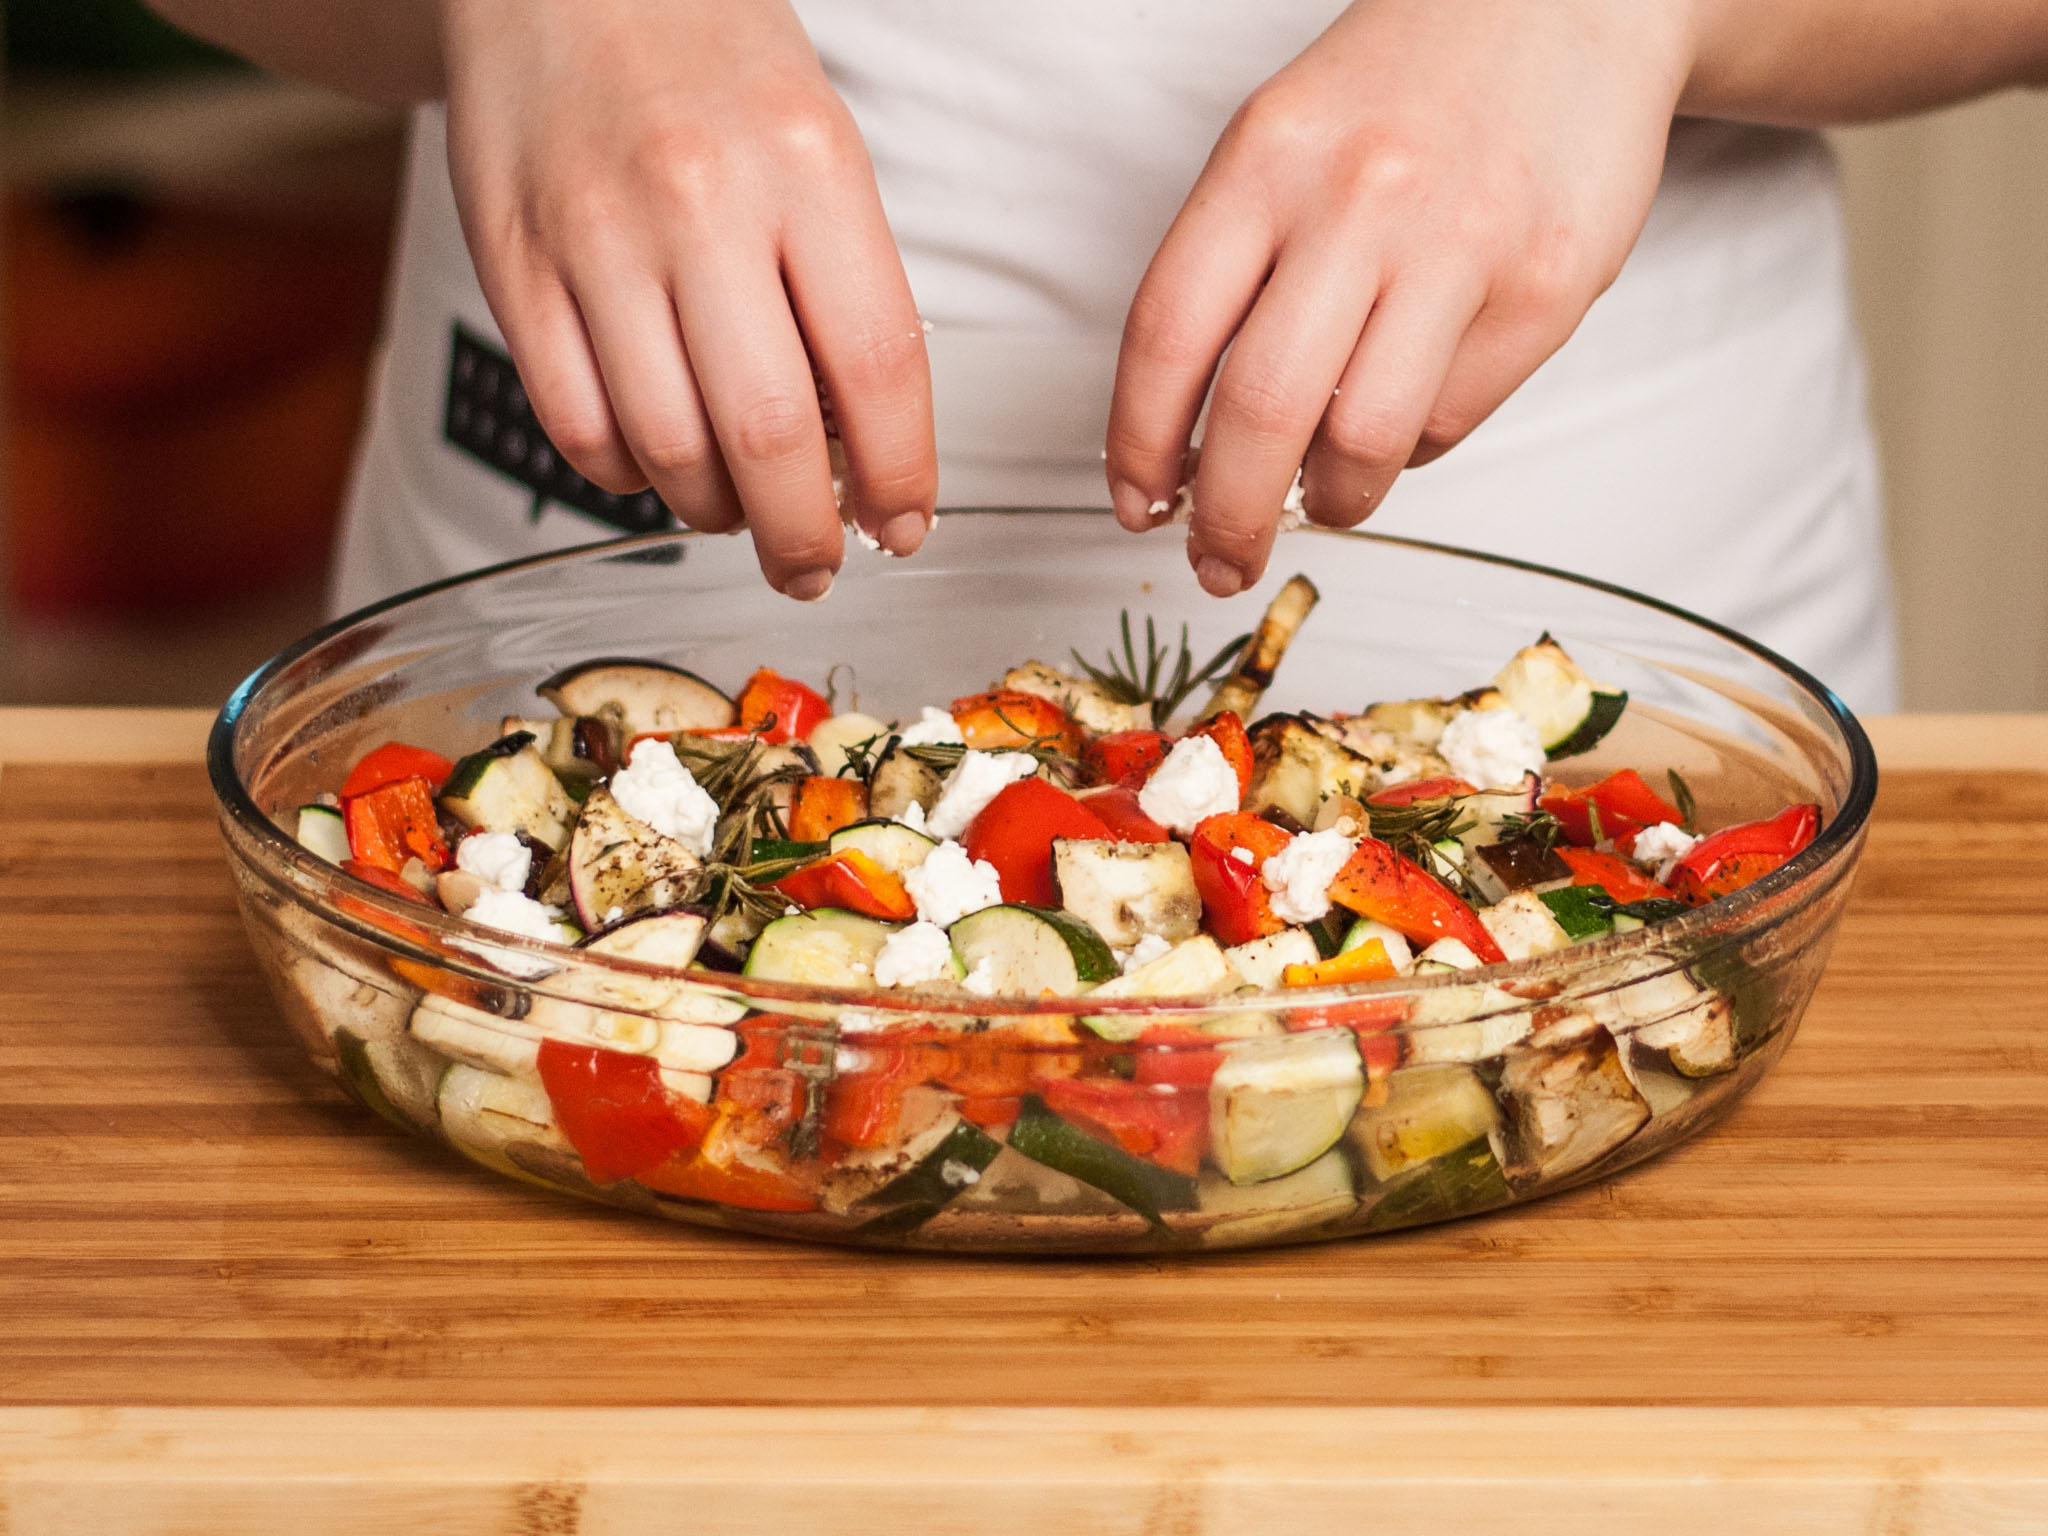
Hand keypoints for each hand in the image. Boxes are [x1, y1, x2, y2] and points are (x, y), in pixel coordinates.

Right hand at [439, 0, 935, 598]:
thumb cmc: (708, 63)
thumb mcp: (817, 144)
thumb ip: (847, 289)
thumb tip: (868, 454)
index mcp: (806, 162)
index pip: (879, 366)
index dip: (901, 478)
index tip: (902, 528)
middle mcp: (699, 200)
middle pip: (770, 434)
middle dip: (805, 537)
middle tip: (814, 568)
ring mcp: (595, 237)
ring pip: (669, 450)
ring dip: (715, 514)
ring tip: (737, 508)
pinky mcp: (512, 266)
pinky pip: (579, 428)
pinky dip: (629, 477)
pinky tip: (657, 460)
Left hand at [1105, 0, 1693, 594]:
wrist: (1573, 1)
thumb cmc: (1410, 86)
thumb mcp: (1283, 141)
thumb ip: (1231, 272)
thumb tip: (1188, 440)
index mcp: (1269, 158)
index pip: (1166, 335)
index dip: (1138, 445)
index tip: (1139, 503)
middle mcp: (1362, 198)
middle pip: (1260, 413)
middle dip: (1228, 519)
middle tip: (1220, 561)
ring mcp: (1463, 245)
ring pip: (1362, 442)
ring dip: (1330, 499)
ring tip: (1324, 490)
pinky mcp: (1546, 290)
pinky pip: (1448, 421)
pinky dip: (1410, 445)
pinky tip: (1405, 404)